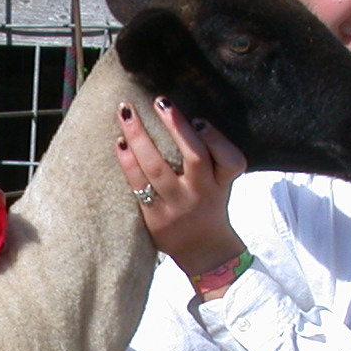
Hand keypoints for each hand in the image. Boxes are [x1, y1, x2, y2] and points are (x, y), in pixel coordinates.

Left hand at [116, 98, 247, 277]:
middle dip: (176, 126)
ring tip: (126, 113)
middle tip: (159, 101)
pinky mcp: (155, 218)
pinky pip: (138, 186)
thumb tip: (184, 116)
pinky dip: (128, 163)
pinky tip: (119, 143)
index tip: (199, 120)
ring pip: (158, 168)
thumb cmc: (209, 204)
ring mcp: (177, 206)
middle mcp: (202, 193)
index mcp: (222, 182)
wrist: (203, 250)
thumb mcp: (223, 182)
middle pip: (194, 157)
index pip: (231, 160)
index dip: (216, 138)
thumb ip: (213, 154)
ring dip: (140, 137)